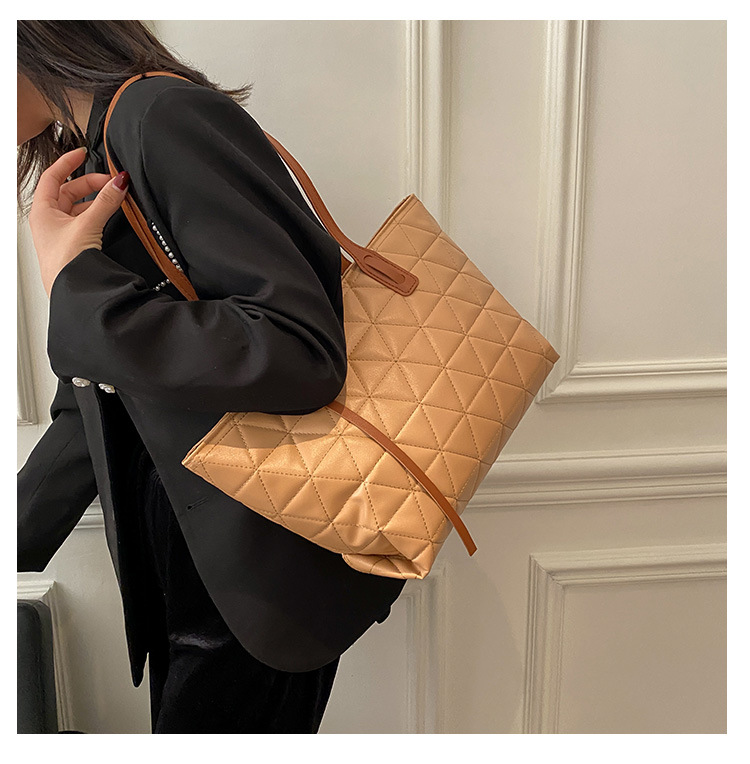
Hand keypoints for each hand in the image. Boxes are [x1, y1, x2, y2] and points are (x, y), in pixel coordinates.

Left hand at [28, 146, 129, 296]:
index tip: (83, 153)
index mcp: (42, 210)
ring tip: (115, 198)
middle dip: (90, 184)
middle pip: (69, 191)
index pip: (53, 176)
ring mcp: (61, 233)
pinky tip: (110, 216)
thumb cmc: (65, 264)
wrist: (70, 293)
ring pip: (79, 207)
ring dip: (97, 201)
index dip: (68, 162)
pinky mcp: (74, 244)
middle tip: (111, 182)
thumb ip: (106, 201)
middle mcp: (49, 220)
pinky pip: (86, 221)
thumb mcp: (88, 225)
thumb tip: (119, 182)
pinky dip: (98, 215)